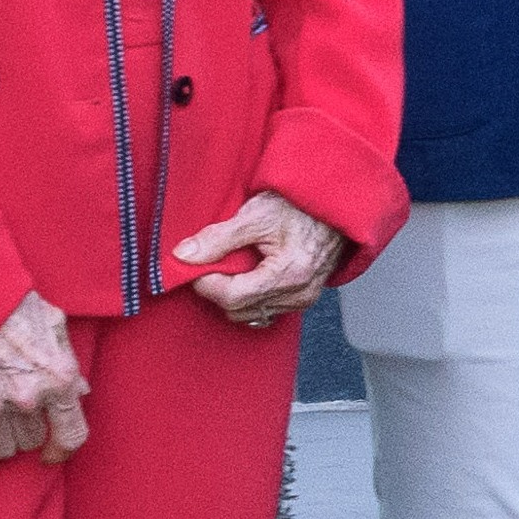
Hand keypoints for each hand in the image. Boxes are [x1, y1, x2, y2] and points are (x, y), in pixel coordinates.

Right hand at [0, 294, 91, 472]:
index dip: (63, 448)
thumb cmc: (7, 302)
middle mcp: (28, 399)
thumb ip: (68, 360)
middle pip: (31, 441)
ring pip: (2, 450)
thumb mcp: (53, 323)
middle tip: (11, 409)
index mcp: (57, 378)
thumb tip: (80, 392)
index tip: (52, 452)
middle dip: (25, 428)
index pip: (72, 435)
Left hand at [172, 188, 349, 327]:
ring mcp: (302, 300)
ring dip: (233, 294)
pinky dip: (250, 296)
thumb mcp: (256, 213)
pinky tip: (250, 273)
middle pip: (238, 309)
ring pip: (249, 313)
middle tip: (213, 260)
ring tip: (235, 264)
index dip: (205, 282)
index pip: (231, 296)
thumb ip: (218, 237)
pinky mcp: (302, 300)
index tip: (195, 263)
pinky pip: (264, 310)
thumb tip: (184, 255)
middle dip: (218, 288)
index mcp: (289, 274)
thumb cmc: (300, 206)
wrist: (334, 205)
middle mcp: (298, 294)